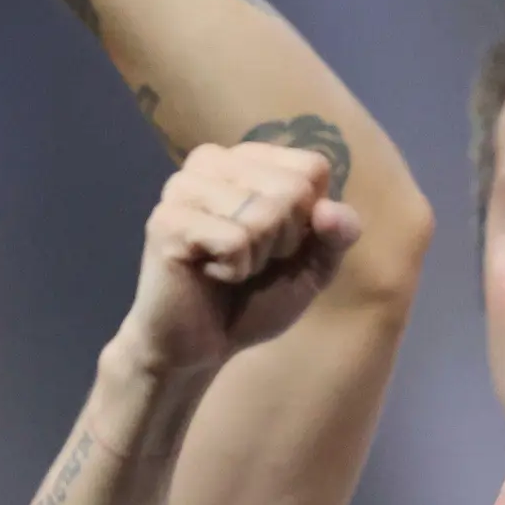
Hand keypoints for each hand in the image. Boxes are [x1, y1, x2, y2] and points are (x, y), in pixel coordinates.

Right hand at [114, 140, 360, 382]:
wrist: (197, 345)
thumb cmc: (252, 298)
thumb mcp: (312, 266)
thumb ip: (337, 234)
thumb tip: (330, 210)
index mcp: (246, 159)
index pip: (312, 168)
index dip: (309, 218)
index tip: (276, 242)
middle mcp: (210, 161)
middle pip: (292, 189)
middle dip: (283, 240)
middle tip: (247, 259)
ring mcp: (183, 187)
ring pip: (264, 214)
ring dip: (256, 258)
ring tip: (226, 267)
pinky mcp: (166, 221)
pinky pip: (235, 241)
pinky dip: (234, 271)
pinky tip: (208, 274)